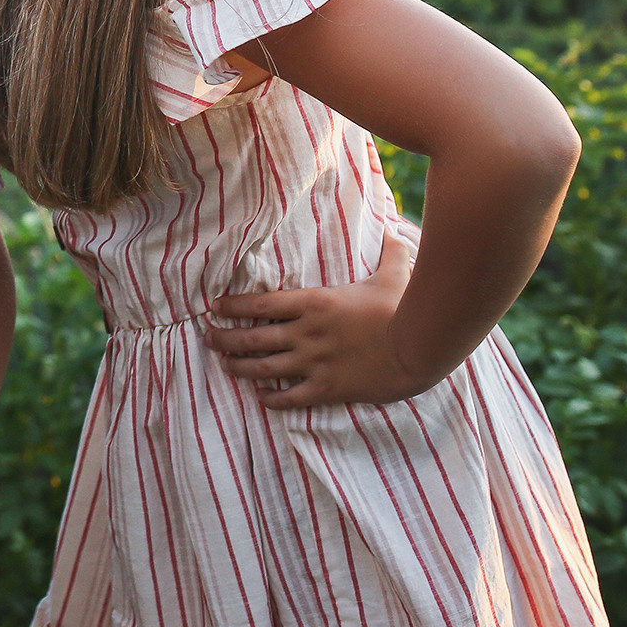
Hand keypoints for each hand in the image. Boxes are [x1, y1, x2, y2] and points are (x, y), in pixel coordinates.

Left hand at [206, 232, 434, 407]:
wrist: (419, 350)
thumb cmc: (403, 310)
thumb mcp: (393, 276)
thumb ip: (389, 252)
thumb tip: (394, 229)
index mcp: (314, 303)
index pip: (259, 304)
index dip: (232, 306)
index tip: (214, 307)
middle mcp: (306, 333)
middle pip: (252, 338)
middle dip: (224, 338)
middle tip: (206, 337)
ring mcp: (314, 363)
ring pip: (263, 368)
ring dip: (238, 367)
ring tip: (224, 365)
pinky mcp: (327, 388)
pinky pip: (289, 397)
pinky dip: (271, 398)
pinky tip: (261, 396)